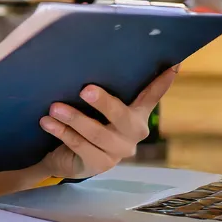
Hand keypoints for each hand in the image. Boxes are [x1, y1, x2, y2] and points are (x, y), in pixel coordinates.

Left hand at [37, 65, 179, 179]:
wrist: (63, 156)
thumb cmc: (83, 119)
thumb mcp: (93, 104)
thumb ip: (100, 86)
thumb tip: (86, 56)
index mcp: (136, 113)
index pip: (151, 96)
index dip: (162, 82)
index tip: (173, 64)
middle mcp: (133, 133)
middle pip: (123, 117)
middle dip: (104, 103)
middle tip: (85, 89)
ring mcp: (119, 151)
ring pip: (97, 134)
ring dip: (74, 118)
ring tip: (54, 107)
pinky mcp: (100, 165)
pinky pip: (80, 146)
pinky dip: (62, 132)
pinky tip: (47, 122)